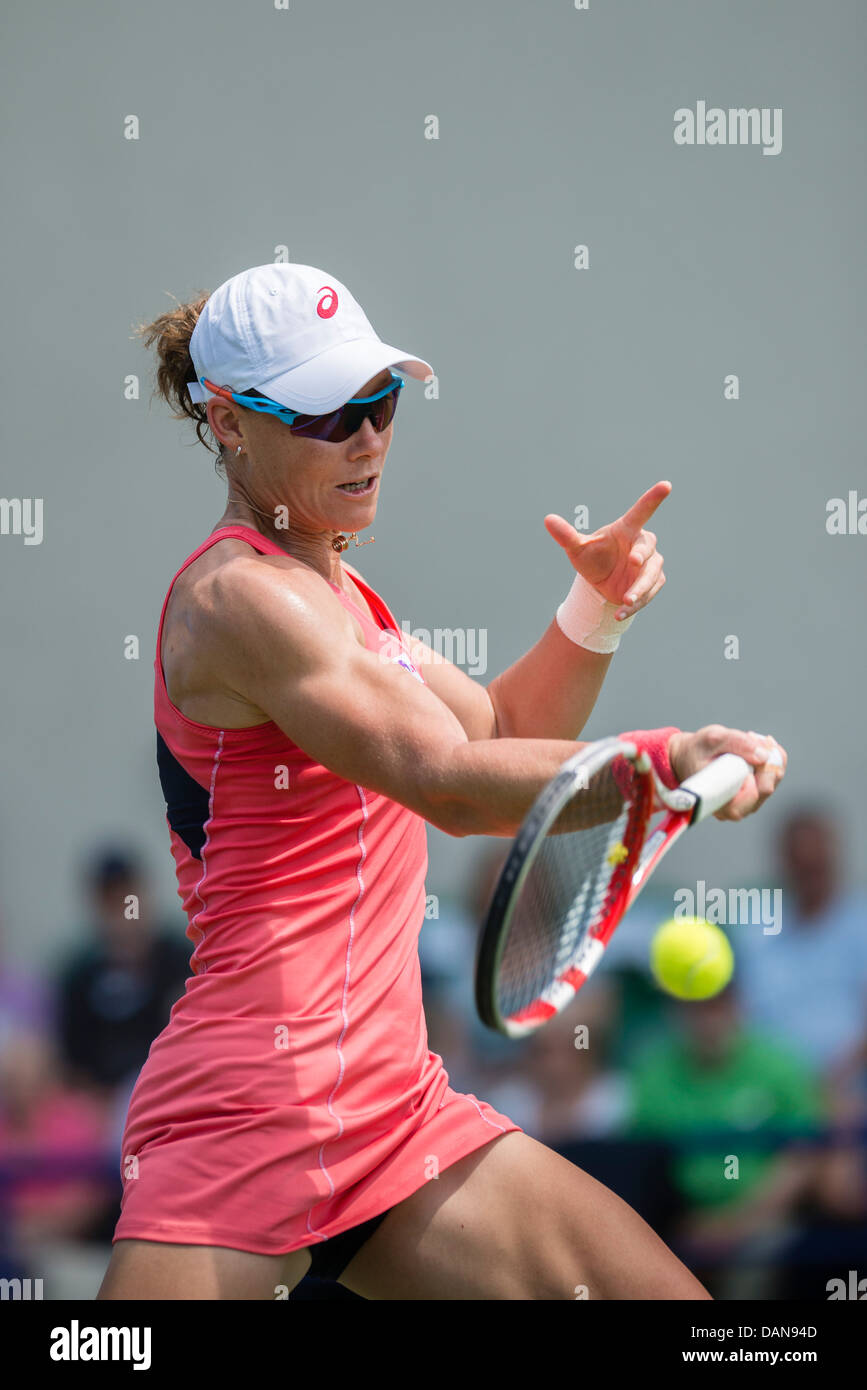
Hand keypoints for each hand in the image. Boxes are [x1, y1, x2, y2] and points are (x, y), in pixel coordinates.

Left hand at [544, 480, 671, 620]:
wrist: (600, 585)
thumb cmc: (592, 559)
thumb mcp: (577, 550)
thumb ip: (566, 535)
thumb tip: (547, 519)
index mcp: (626, 530)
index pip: (641, 512)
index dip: (653, 499)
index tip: (666, 485)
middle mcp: (642, 544)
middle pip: (648, 549)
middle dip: (642, 556)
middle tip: (634, 562)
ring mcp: (651, 564)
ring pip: (651, 574)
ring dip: (640, 587)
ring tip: (625, 600)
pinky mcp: (654, 583)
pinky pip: (648, 594)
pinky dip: (634, 605)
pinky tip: (619, 614)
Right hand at [667, 725, 787, 820]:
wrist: (686, 757)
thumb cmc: (696, 750)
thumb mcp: (712, 738)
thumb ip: (737, 743)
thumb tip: (764, 755)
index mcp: (721, 801)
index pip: (753, 794)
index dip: (758, 772)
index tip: (749, 751)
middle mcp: (734, 809)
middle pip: (766, 788)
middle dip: (766, 760)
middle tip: (754, 738)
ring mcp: (744, 804)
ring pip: (772, 783)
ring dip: (770, 758)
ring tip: (752, 739)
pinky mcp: (752, 796)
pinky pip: (771, 780)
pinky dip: (772, 760)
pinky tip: (759, 746)